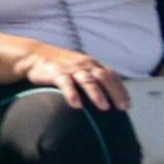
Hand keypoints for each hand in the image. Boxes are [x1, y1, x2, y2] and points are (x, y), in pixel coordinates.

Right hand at [0, 35, 129, 109]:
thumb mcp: (80, 68)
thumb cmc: (61, 65)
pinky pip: (65, 84)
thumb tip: (108, 95)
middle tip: (121, 108)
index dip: (121, 90)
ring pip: (87, 80)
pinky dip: (72, 94)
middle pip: (104, 78)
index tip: (128, 105)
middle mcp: (84, 65)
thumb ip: (93, 77)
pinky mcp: (56, 73)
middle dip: (115, 93)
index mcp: (92, 64)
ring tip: (104, 108)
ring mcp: (70, 68)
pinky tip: (77, 106)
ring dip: (97, 94)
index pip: (111, 76)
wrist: (35, 55)